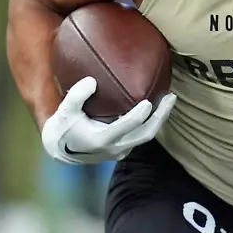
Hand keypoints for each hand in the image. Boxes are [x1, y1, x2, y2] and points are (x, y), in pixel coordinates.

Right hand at [41, 77, 175, 164]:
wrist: (61, 150)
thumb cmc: (64, 127)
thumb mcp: (65, 110)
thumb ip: (76, 96)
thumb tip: (92, 81)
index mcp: (103, 139)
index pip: (127, 127)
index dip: (139, 116)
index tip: (148, 102)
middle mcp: (115, 148)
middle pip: (146, 133)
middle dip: (160, 116)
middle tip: (171, 97)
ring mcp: (120, 151)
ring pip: (145, 136)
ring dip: (158, 119)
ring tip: (168, 100)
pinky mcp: (122, 151)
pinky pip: (140, 137)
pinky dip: (149, 123)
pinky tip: (155, 109)